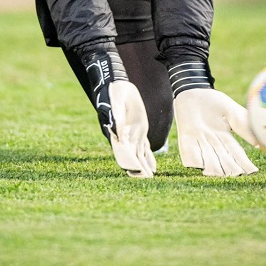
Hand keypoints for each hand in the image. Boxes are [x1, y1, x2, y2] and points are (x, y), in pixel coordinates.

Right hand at [85, 50, 155, 177]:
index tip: (138, 170)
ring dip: (144, 166)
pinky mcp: (139, 129)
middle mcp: (124, 137)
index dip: (130, 162)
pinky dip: (149, 158)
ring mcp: (132, 135)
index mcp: (116, 133)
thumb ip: (116, 118)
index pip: (123, 153)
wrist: (117, 86)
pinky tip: (154, 167)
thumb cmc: (112, 94)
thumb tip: (119, 134)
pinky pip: (144, 148)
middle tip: (148, 179)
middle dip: (139, 169)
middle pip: (132, 158)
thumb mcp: (113, 104)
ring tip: (151, 177)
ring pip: (139, 155)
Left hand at [174, 88, 258, 176]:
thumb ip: (243, 125)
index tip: (252, 171)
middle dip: (229, 168)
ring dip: (213, 168)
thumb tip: (259, 141)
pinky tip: (200, 165)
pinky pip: (190, 155)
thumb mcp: (231, 112)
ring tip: (218, 172)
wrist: (192, 91)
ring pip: (208, 162)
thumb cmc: (213, 100)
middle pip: (224, 162)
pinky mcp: (186, 140)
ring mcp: (199, 144)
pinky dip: (196, 160)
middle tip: (234, 173)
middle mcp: (213, 145)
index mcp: (226, 139)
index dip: (244, 164)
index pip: (237, 155)